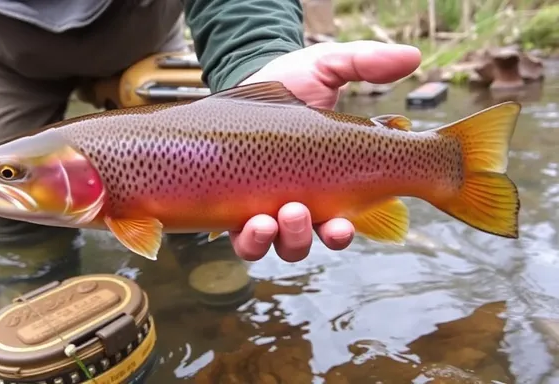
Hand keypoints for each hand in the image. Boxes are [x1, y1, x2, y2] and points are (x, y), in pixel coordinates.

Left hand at [230, 40, 421, 262]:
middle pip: (310, 239)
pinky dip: (251, 240)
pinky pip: (246, 239)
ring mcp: (270, 207)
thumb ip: (364, 63)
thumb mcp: (326, 66)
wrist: (244, 78)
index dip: (343, 232)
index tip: (344, 225)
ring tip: (270, 219)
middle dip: (305, 236)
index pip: (345, 219)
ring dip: (280, 239)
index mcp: (333, 178)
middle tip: (297, 212)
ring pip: (279, 244)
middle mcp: (304, 201)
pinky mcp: (238, 207)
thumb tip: (413, 57)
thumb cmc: (291, 78)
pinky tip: (253, 222)